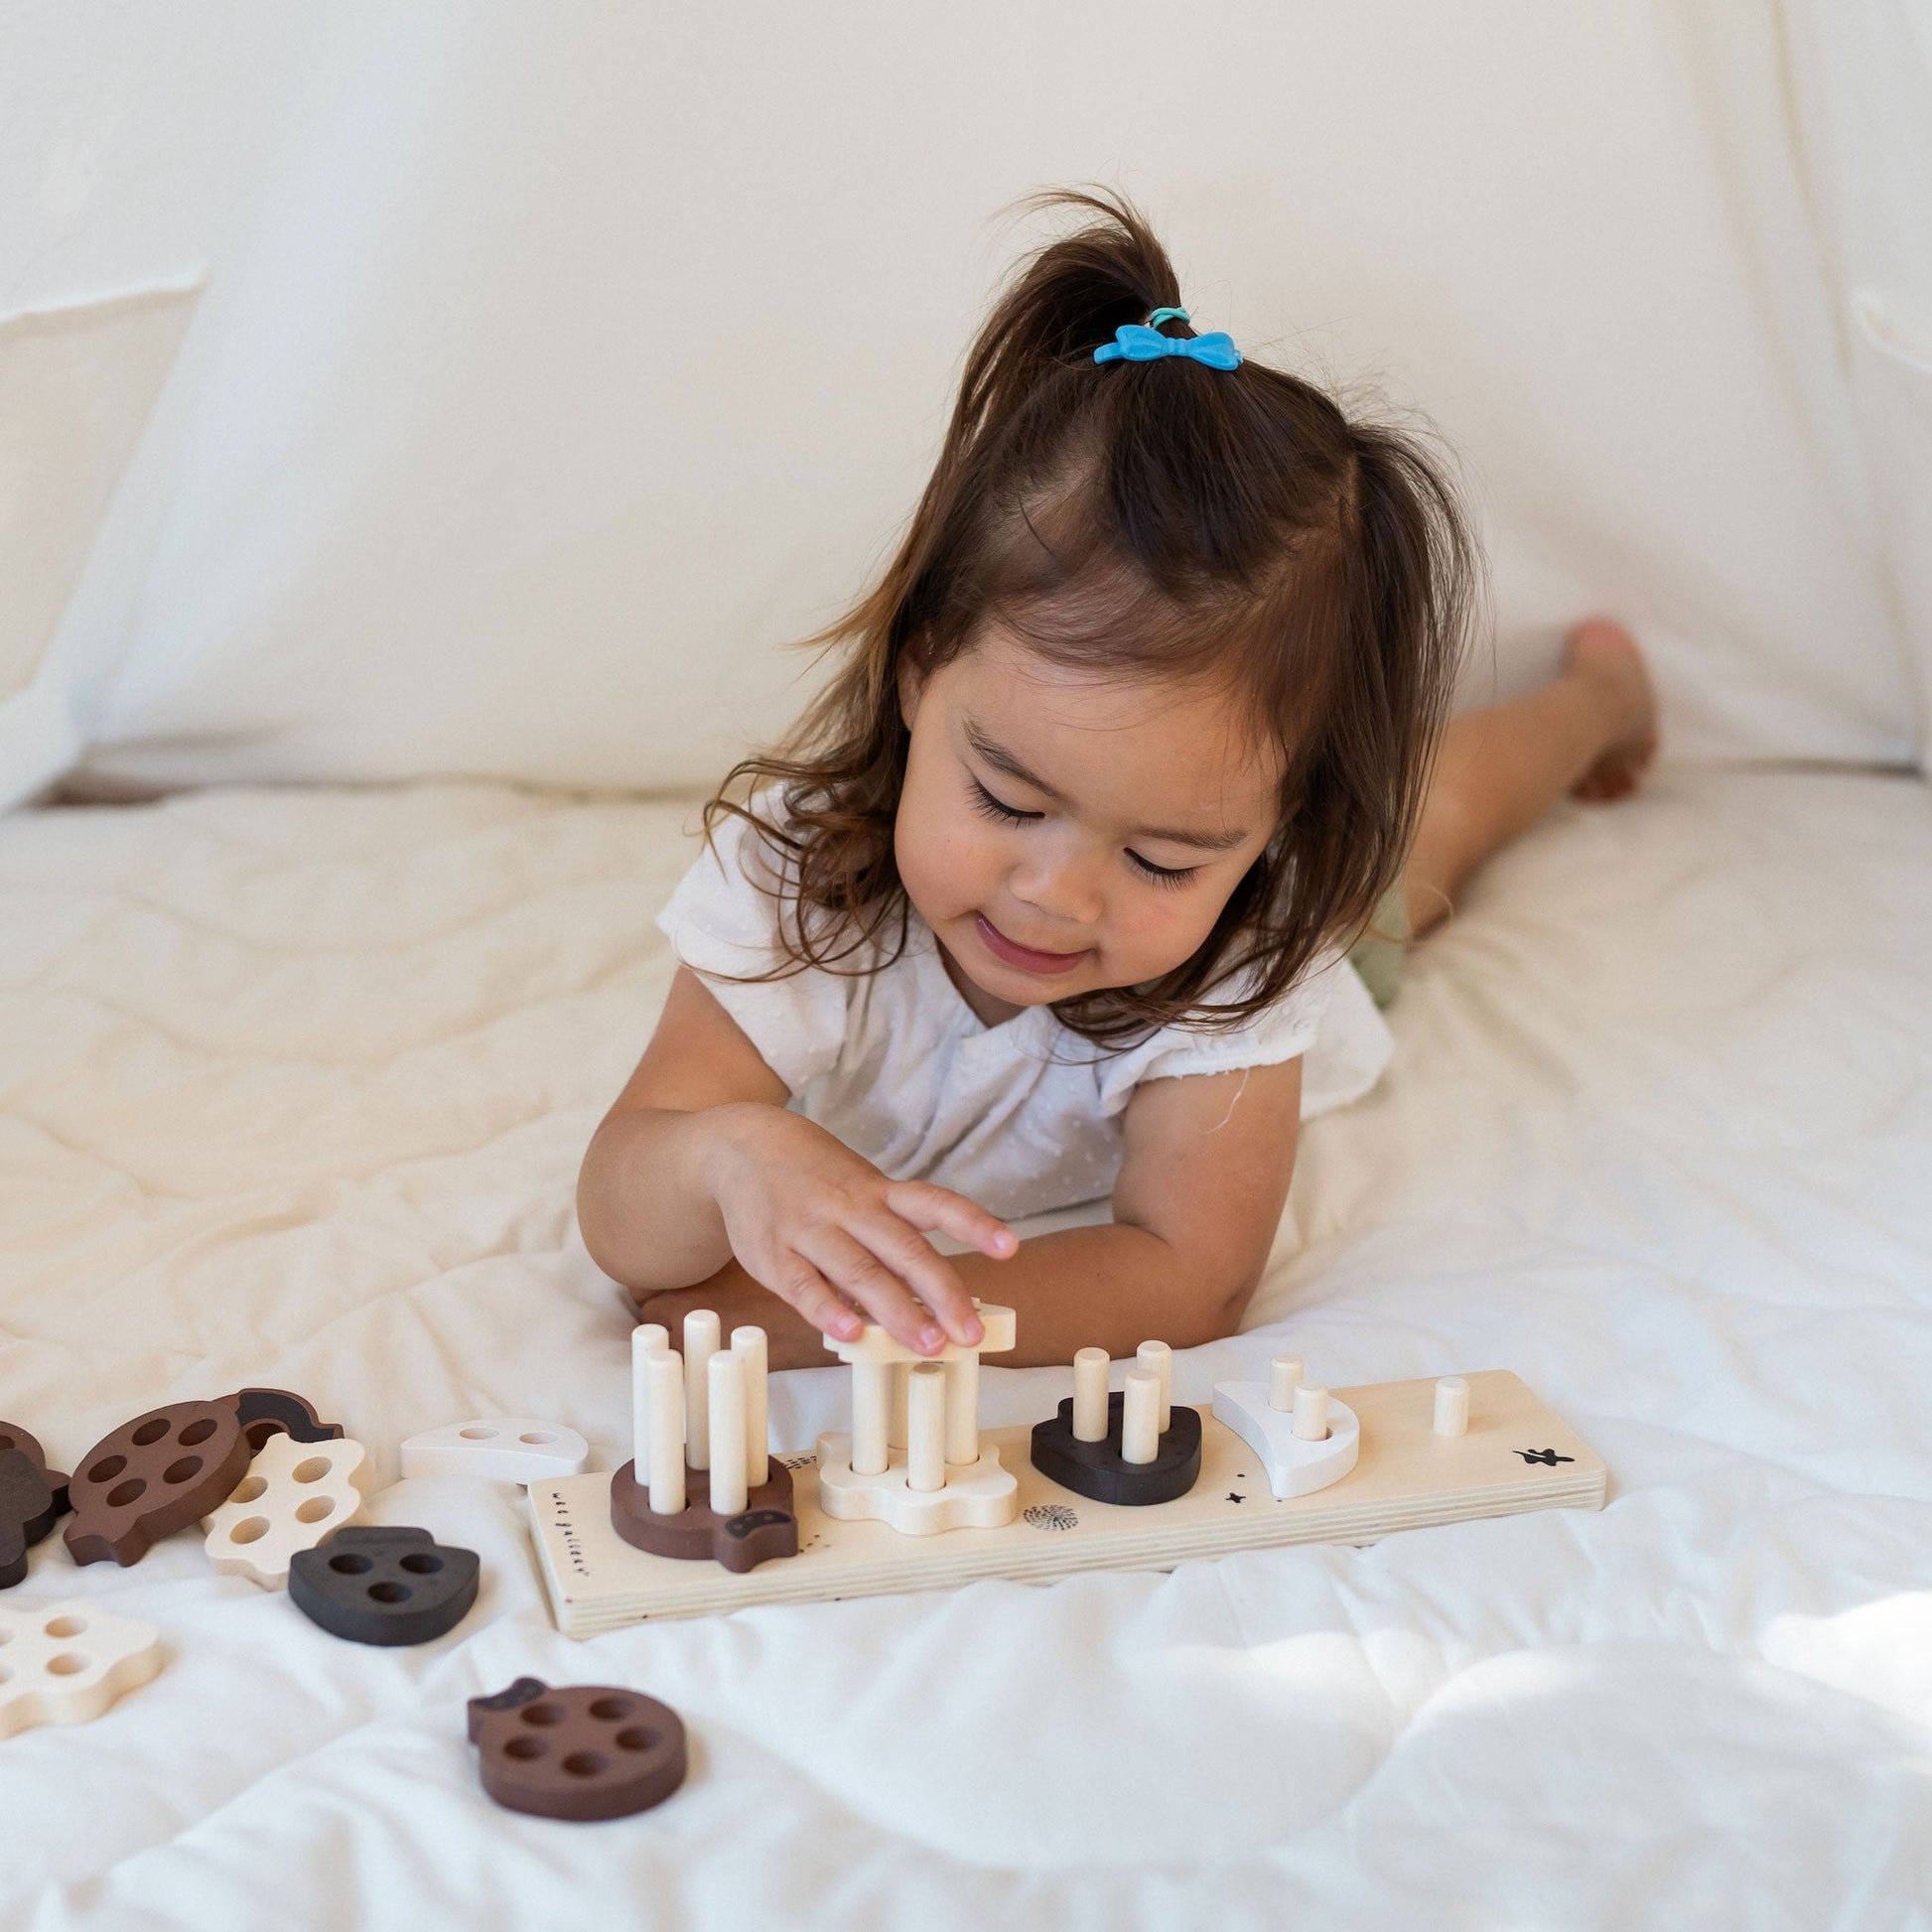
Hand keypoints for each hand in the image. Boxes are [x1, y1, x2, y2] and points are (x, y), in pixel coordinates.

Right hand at [700, 1105, 1014, 1354]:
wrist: (740, 1148)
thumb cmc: (814, 1178)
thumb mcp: (858, 1188)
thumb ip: (890, 1237)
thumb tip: (930, 1300)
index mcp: (877, 1191)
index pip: (934, 1204)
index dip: (974, 1224)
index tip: (1009, 1247)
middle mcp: (850, 1207)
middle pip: (904, 1250)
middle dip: (942, 1293)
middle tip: (970, 1332)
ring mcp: (810, 1229)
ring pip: (859, 1272)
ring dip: (896, 1311)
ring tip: (927, 1344)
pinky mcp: (773, 1254)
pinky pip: (803, 1286)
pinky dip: (828, 1311)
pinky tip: (851, 1334)